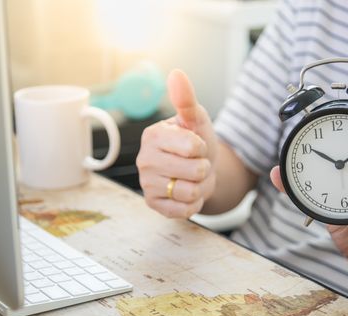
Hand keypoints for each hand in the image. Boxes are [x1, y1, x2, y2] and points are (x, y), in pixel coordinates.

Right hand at [136, 70, 217, 217]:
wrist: (200, 171)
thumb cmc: (196, 142)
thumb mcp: (196, 119)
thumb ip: (186, 99)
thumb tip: (176, 73)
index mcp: (152, 136)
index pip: (192, 147)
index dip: (202, 148)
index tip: (196, 146)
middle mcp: (144, 160)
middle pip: (194, 171)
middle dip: (203, 168)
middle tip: (196, 164)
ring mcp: (146, 184)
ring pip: (190, 192)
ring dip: (199, 187)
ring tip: (192, 179)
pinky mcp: (153, 204)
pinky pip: (183, 210)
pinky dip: (193, 204)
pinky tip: (187, 193)